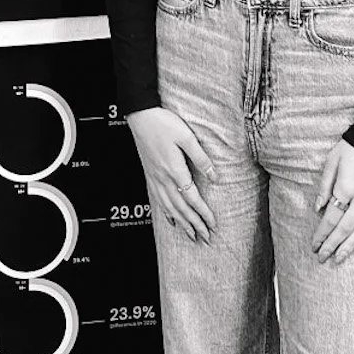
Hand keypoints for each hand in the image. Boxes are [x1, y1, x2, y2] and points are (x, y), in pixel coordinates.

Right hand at [126, 107, 214, 242]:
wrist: (140, 115)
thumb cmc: (163, 122)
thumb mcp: (186, 137)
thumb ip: (201, 158)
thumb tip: (214, 176)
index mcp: (174, 170)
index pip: (192, 198)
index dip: (203, 213)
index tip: (213, 224)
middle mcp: (163, 178)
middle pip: (181, 208)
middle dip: (194, 224)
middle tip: (206, 238)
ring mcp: (155, 177)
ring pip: (169, 207)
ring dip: (182, 223)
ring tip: (192, 235)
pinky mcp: (150, 174)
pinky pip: (158, 200)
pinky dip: (166, 212)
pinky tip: (172, 220)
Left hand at [312, 140, 353, 262]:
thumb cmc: (353, 147)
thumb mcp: (332, 161)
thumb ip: (324, 186)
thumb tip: (318, 209)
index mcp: (345, 187)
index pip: (330, 218)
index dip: (321, 234)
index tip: (314, 244)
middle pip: (345, 228)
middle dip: (332, 245)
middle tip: (322, 258)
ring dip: (349, 247)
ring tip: (339, 259)